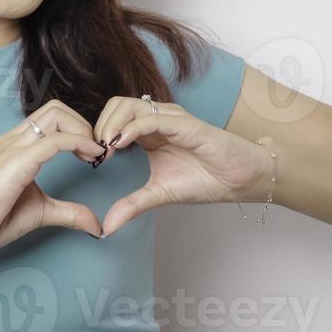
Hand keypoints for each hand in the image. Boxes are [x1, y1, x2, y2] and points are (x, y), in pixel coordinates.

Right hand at [0, 100, 108, 263]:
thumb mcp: (41, 212)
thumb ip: (69, 213)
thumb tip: (96, 226)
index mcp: (15, 146)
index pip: (51, 118)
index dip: (78, 130)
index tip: (92, 155)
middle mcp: (14, 139)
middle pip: (56, 108)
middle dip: (83, 124)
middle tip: (95, 152)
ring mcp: (14, 147)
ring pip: (57, 115)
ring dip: (83, 130)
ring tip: (93, 155)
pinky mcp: (17, 161)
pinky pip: (55, 140)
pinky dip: (80, 143)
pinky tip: (91, 157)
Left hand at [93, 97, 270, 237]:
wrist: (241, 179)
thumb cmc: (206, 180)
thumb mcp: (159, 194)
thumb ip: (132, 205)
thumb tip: (106, 227)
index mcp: (149, 132)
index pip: (113, 118)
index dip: (97, 133)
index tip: (91, 159)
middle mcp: (158, 119)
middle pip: (116, 104)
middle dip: (99, 125)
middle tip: (95, 153)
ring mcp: (172, 119)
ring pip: (129, 106)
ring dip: (110, 125)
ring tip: (105, 149)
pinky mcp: (186, 124)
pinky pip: (151, 119)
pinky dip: (130, 129)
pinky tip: (120, 145)